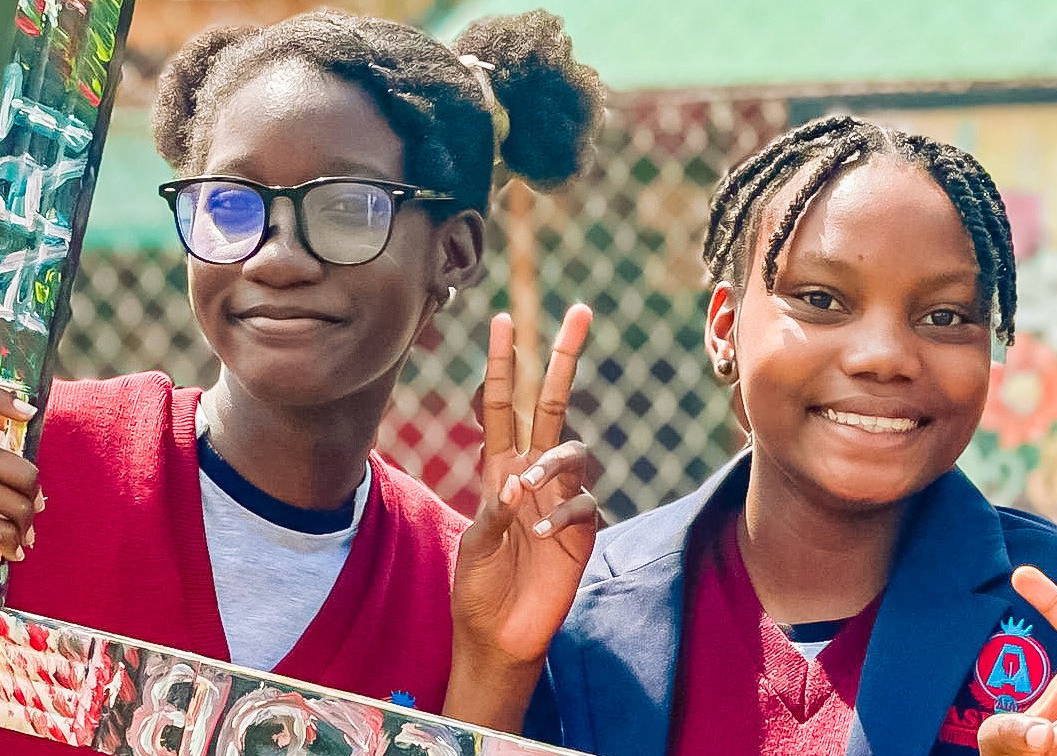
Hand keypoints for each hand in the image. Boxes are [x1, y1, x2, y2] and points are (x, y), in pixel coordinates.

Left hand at [447, 306, 599, 725]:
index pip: (501, 404)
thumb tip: (519, 480)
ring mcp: (562, 499)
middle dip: (563, 357)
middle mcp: (534, 475)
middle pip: (552, 403)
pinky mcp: (582, 530)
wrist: (499, 634)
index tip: (501, 319)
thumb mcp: (473, 544)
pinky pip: (583, 503)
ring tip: (527, 487)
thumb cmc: (477, 587)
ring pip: (573, 449)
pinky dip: (562, 511)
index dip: (501, 362)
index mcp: (499, 469)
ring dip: (552, 461)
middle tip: (578, 312)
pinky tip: (542, 532)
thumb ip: (494, 511)